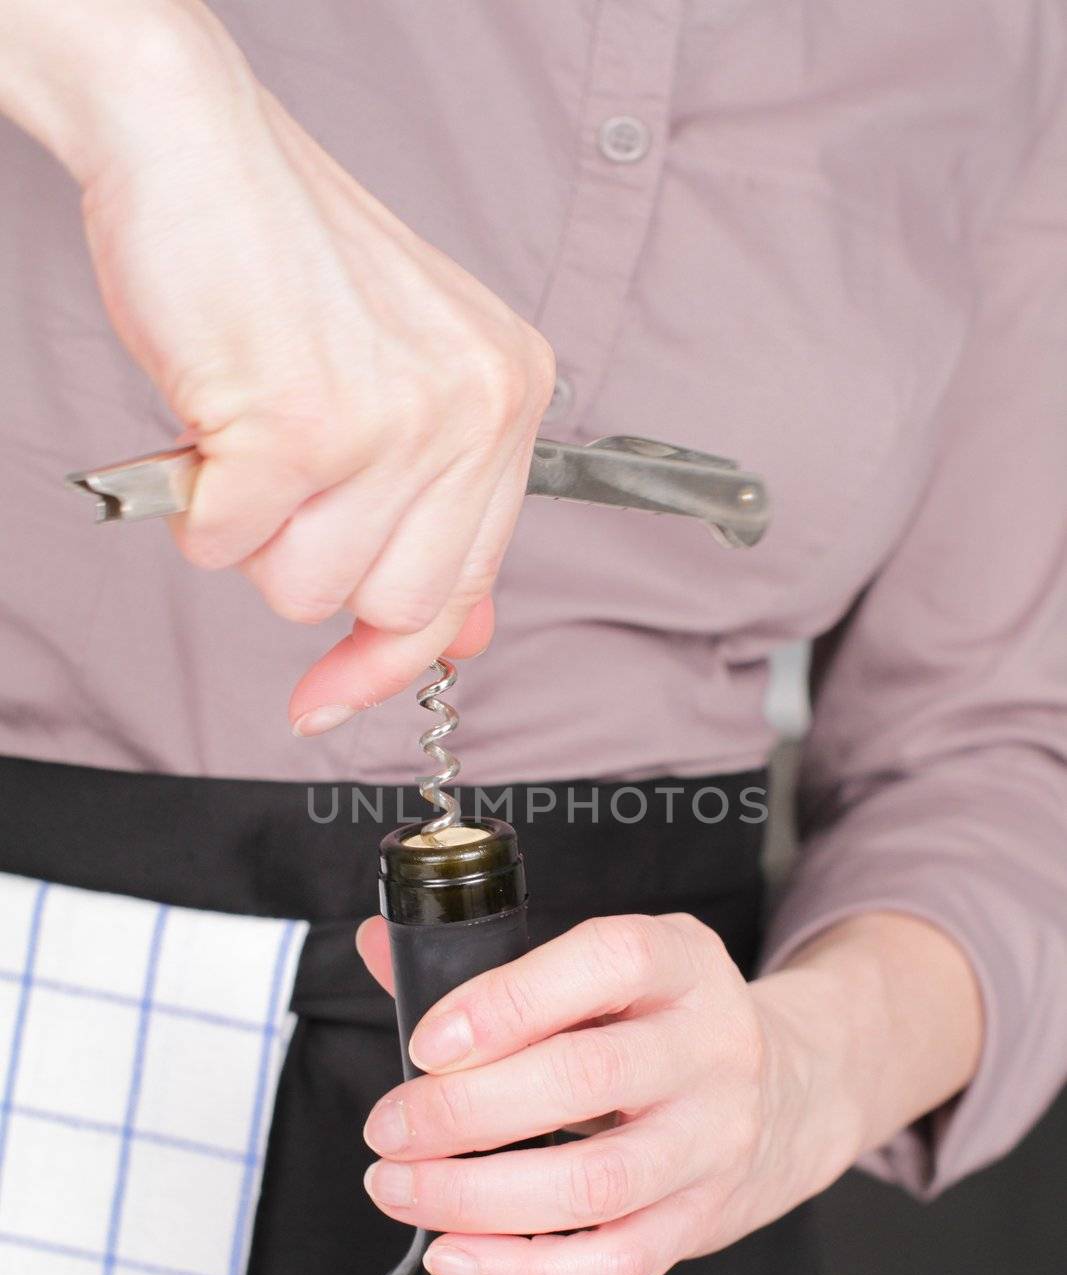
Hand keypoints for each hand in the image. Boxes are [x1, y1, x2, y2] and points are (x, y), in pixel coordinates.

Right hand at [62, 8, 555, 723]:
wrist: (194, 146)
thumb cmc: (279, 260)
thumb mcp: (399, 381)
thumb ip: (438, 510)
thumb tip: (465, 640)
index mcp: (507, 395)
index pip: (469, 586)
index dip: (394, 656)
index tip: (335, 691)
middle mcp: (472, 409)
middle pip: (391, 604)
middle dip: (311, 566)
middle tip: (276, 488)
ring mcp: (394, 420)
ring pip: (307, 588)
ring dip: (252, 531)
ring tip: (249, 428)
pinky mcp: (304, 426)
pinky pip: (227, 549)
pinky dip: (196, 505)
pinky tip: (211, 422)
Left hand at [355, 911, 860, 1274]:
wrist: (788, 1091)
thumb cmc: (658, 1022)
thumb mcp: (605, 970)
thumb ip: (491, 963)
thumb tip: (376, 943)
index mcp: (679, 960)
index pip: (604, 962)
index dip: (507, 1002)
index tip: (425, 1045)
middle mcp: (710, 1045)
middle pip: (585, 1080)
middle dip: (464, 1112)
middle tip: (387, 1129)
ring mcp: (714, 1139)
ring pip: (596, 1183)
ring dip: (478, 1198)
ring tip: (399, 1189)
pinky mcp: (703, 1218)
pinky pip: (617, 1264)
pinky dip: (526, 1273)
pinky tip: (456, 1256)